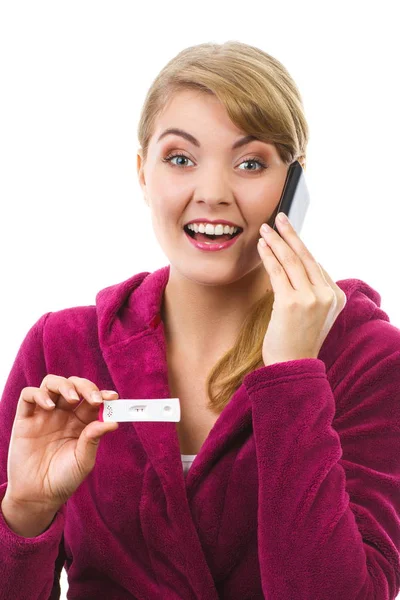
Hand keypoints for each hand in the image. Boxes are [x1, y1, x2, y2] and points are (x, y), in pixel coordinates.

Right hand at [5, 375, 118, 512]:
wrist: (38, 496)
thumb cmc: (64, 479)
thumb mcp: (83, 461)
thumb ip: (93, 439)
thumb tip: (112, 422)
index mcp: (81, 422)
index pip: (92, 399)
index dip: (102, 394)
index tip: (112, 397)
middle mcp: (63, 414)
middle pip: (74, 386)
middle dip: (85, 386)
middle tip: (93, 398)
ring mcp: (44, 414)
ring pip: (52, 383)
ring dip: (64, 385)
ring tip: (71, 398)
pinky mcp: (25, 419)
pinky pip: (28, 396)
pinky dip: (38, 394)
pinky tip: (48, 406)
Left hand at [257, 212, 346, 366]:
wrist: (293, 367)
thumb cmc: (298, 341)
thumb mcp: (314, 314)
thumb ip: (311, 291)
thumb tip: (296, 266)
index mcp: (336, 297)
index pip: (316, 265)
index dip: (299, 247)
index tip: (288, 233)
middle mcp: (327, 295)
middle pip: (306, 256)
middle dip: (290, 234)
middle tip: (279, 217)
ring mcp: (311, 299)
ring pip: (291, 261)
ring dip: (275, 241)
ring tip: (264, 229)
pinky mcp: (291, 303)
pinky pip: (278, 272)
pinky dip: (268, 256)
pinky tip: (261, 246)